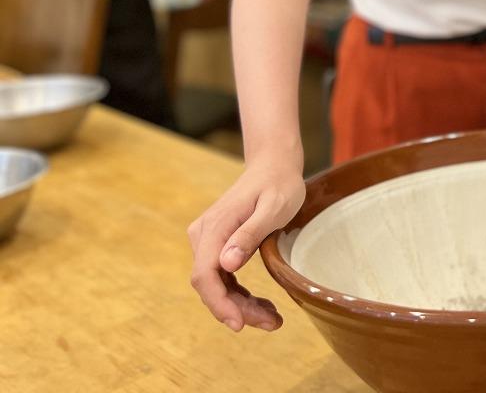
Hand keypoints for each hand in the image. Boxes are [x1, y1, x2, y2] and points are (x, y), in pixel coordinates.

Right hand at [187, 158, 304, 330]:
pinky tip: (262, 306)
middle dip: (236, 309)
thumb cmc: (278, 183)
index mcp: (214, 227)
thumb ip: (250, 234)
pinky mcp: (218, 245)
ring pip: (217, 284)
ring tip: (272, 320)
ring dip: (241, 306)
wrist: (273, 165)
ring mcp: (209, 241)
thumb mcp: (273, 207)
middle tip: (271, 323)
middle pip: (211, 284)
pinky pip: (224, 277)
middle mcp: (204, 235)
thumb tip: (225, 264)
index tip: (238, 324)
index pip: (205, 274)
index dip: (219, 303)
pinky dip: (241, 295)